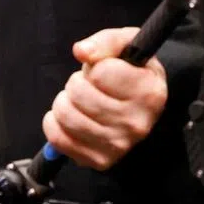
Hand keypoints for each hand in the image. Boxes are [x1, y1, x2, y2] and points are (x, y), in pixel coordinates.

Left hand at [42, 27, 167, 169]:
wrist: (141, 105)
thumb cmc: (132, 70)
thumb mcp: (127, 44)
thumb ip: (106, 42)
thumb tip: (81, 51)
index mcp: (149, 92)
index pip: (101, 73)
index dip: (96, 66)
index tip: (105, 69)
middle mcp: (136, 123)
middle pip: (80, 95)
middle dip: (76, 82)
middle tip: (87, 83)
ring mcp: (118, 146)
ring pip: (66, 116)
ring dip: (64, 101)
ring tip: (78, 98)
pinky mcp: (99, 161)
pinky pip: (58, 140)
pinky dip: (54, 123)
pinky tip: (69, 115)